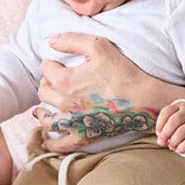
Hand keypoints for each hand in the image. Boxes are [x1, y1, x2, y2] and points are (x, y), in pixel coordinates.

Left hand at [35, 32, 177, 152]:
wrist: (142, 99)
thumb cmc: (122, 71)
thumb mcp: (97, 46)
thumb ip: (70, 40)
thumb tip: (49, 41)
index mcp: (63, 80)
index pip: (45, 68)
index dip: (51, 63)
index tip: (58, 64)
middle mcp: (63, 102)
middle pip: (43, 92)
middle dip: (46, 84)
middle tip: (54, 81)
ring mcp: (72, 122)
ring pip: (46, 118)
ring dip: (42, 112)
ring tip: (42, 110)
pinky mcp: (83, 136)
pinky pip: (61, 144)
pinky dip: (51, 143)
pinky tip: (46, 142)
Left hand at [155, 100, 184, 153]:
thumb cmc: (183, 123)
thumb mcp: (174, 118)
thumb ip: (165, 125)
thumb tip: (161, 139)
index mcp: (180, 106)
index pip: (167, 112)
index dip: (160, 123)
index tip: (158, 133)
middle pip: (175, 120)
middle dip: (165, 133)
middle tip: (161, 142)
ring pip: (183, 131)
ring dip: (173, 141)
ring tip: (171, 146)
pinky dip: (181, 147)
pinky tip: (178, 149)